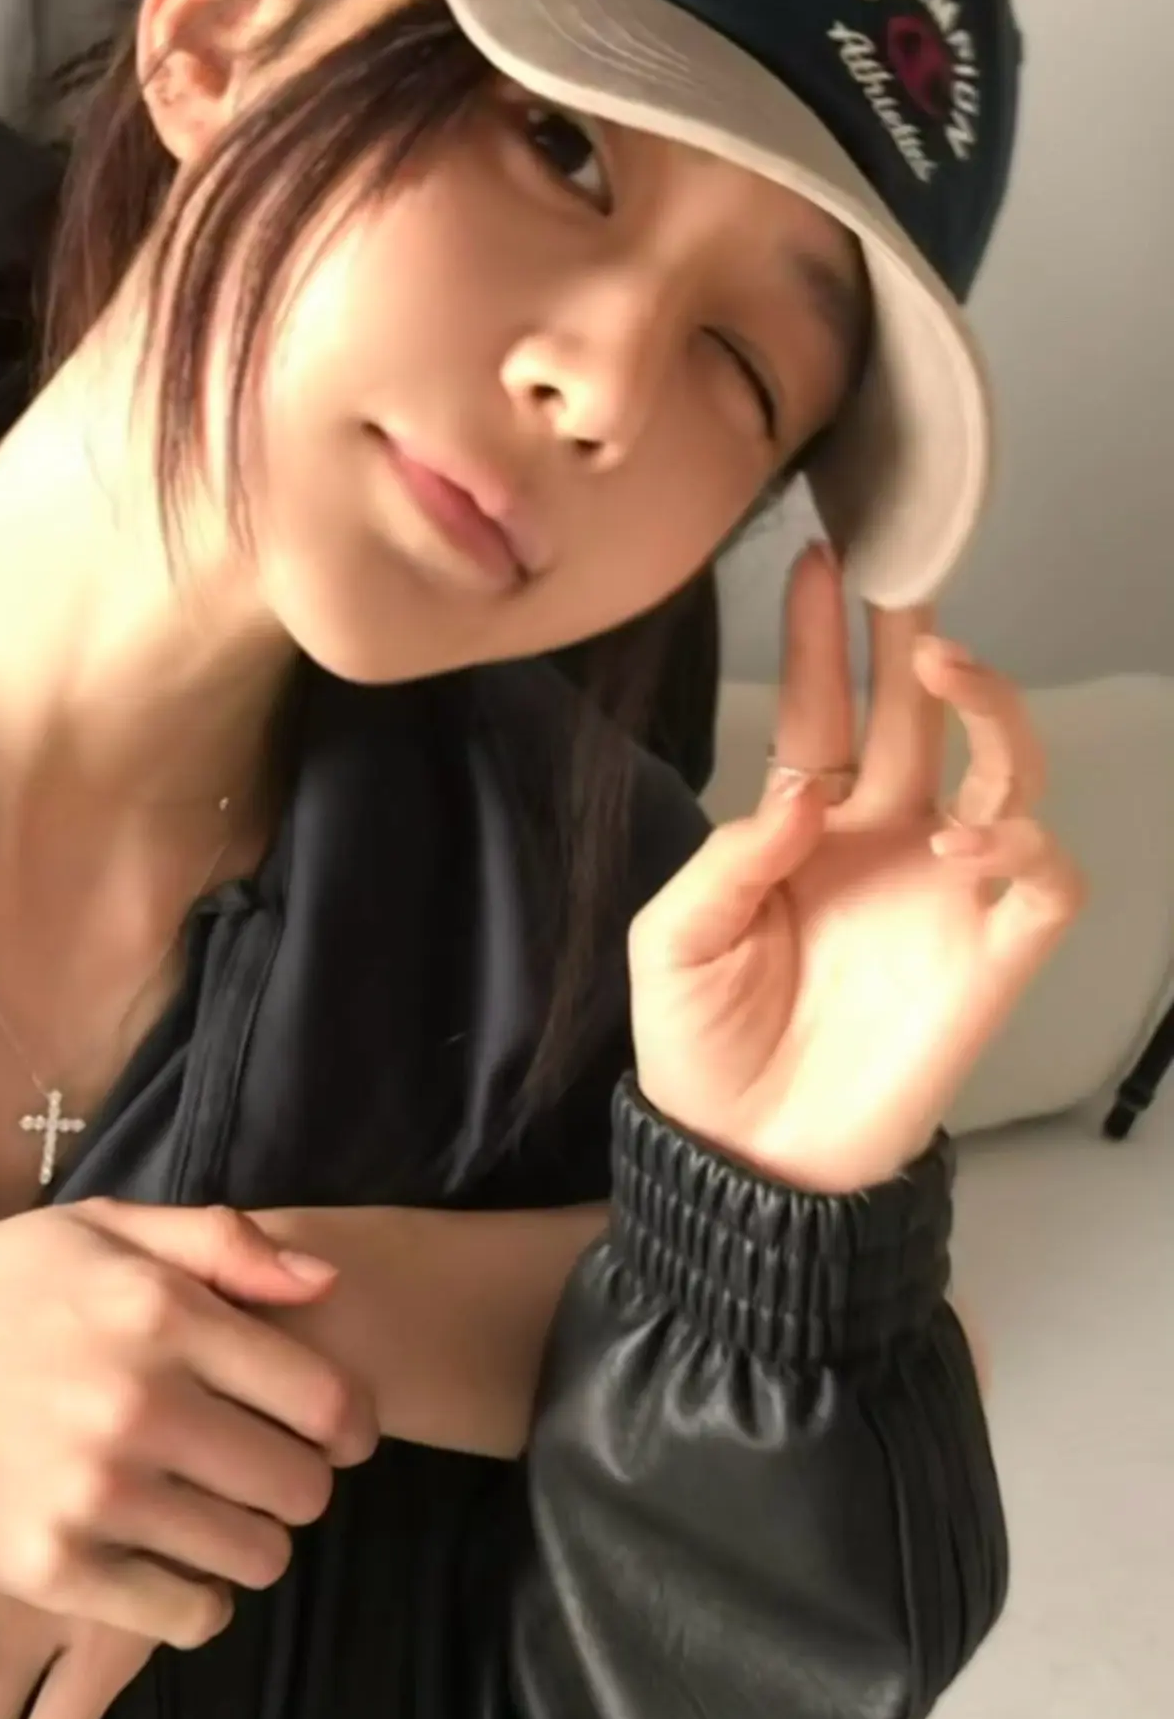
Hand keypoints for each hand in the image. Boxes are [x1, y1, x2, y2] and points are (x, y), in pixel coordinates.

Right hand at [0, 1201, 374, 1647]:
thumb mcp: (98, 1228)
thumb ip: (220, 1243)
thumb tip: (328, 1283)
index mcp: (161, 1312)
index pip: (328, 1401)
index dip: (348, 1424)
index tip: (330, 1433)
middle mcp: (139, 1403)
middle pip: (303, 1489)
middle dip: (296, 1483)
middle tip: (256, 1473)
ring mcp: (96, 1494)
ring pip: (256, 1558)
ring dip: (250, 1543)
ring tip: (208, 1514)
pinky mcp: (54, 1569)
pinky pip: (188, 1616)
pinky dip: (196, 1600)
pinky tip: (167, 1563)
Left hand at [629, 543, 1084, 1192]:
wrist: (743, 1158)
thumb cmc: (700, 1046)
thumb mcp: (674, 940)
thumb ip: (729, 859)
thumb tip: (802, 796)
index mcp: (806, 828)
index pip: (826, 711)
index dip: (828, 638)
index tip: (820, 560)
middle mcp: (884, 842)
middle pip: (922, 716)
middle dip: (922, 634)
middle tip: (910, 566)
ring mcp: (943, 894)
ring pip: (1007, 771)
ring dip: (991, 711)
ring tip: (945, 673)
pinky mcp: (989, 958)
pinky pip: (1045, 879)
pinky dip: (1024, 840)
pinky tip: (962, 835)